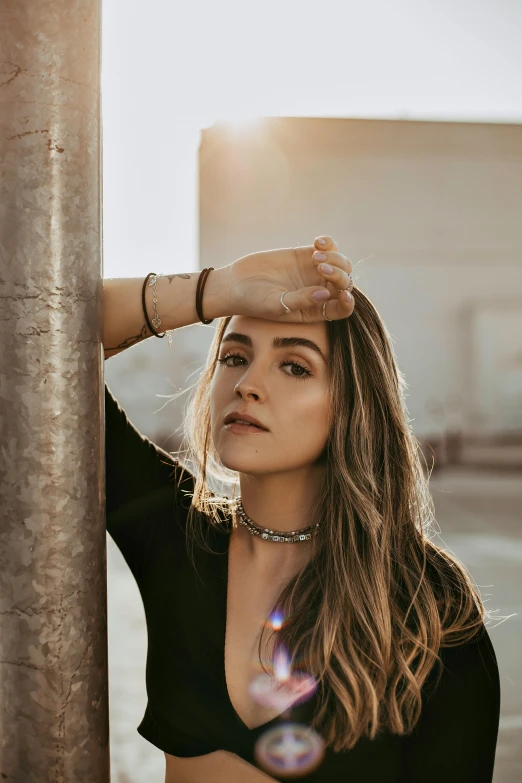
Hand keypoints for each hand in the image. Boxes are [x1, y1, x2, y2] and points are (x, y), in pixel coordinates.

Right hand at [224, 236, 354, 322]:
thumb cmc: (254, 302)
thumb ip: (300, 301)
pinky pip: (329, 247)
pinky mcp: (307, 255)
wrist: (236, 283)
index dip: (348, 303)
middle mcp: (319, 292)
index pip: (341, 309)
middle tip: (320, 268)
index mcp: (315, 311)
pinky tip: (317, 243)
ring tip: (315, 255)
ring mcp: (314, 273)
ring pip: (341, 264)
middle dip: (339, 274)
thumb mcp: (276, 306)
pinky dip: (328, 243)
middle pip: (344, 283)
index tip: (344, 294)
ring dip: (335, 258)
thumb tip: (325, 293)